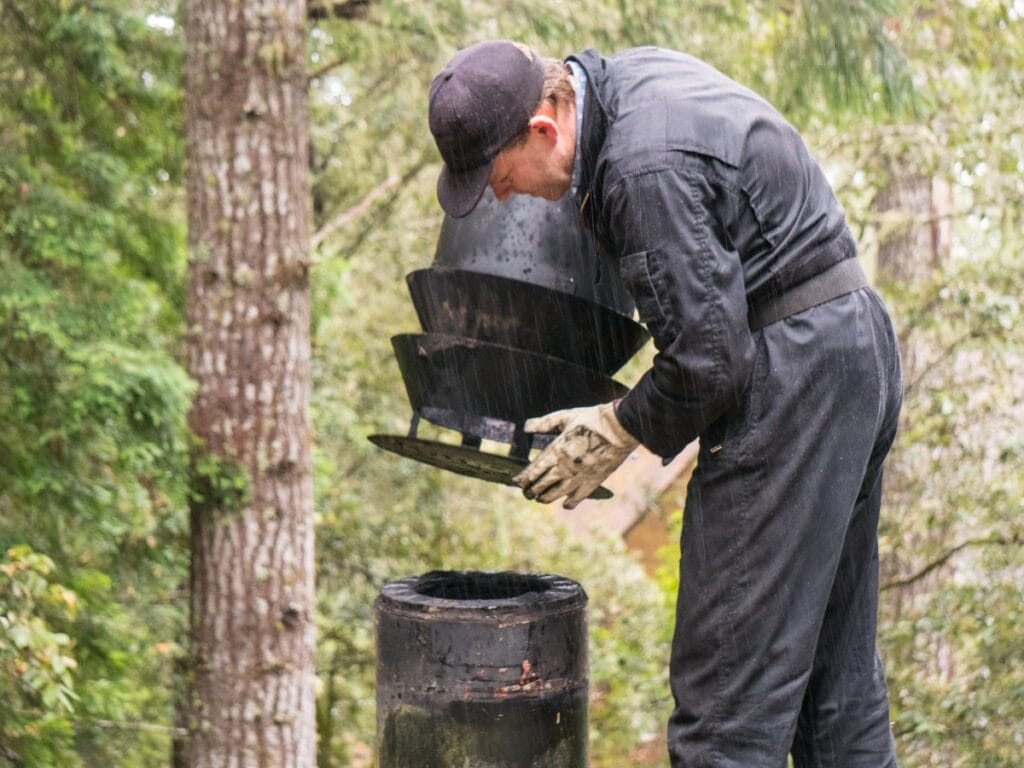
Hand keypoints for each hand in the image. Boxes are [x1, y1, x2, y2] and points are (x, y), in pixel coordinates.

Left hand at [513, 401, 638, 508]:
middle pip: (540, 486)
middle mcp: (564, 468)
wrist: (619, 428)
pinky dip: (568, 503)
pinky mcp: (592, 482)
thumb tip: (526, 426)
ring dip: (544, 498)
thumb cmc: (592, 420)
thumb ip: (543, 423)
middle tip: (527, 492)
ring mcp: (578, 477)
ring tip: (540, 498)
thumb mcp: (565, 417)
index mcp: (556, 451)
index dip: (522, 479)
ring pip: (555, 495)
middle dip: (530, 491)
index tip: (516, 482)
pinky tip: (564, 503)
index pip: (533, 471)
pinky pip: (576, 499)